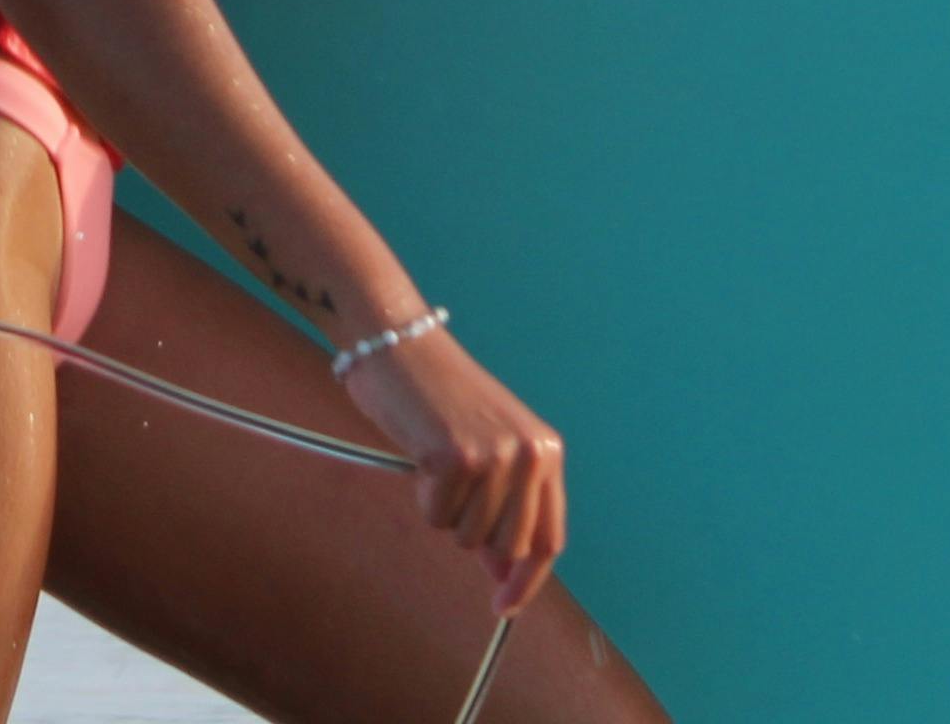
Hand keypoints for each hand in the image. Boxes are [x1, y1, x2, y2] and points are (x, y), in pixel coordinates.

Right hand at [336, 317, 567, 611]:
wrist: (401, 342)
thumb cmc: (440, 399)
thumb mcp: (488, 453)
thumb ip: (504, 510)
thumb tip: (504, 573)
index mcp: (547, 451)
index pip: (548, 539)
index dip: (527, 581)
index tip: (503, 606)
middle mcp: (530, 454)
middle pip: (507, 547)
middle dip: (474, 536)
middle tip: (451, 493)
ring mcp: (495, 456)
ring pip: (467, 536)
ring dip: (445, 511)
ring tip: (438, 461)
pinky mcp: (455, 458)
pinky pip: (435, 516)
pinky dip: (422, 495)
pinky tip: (421, 452)